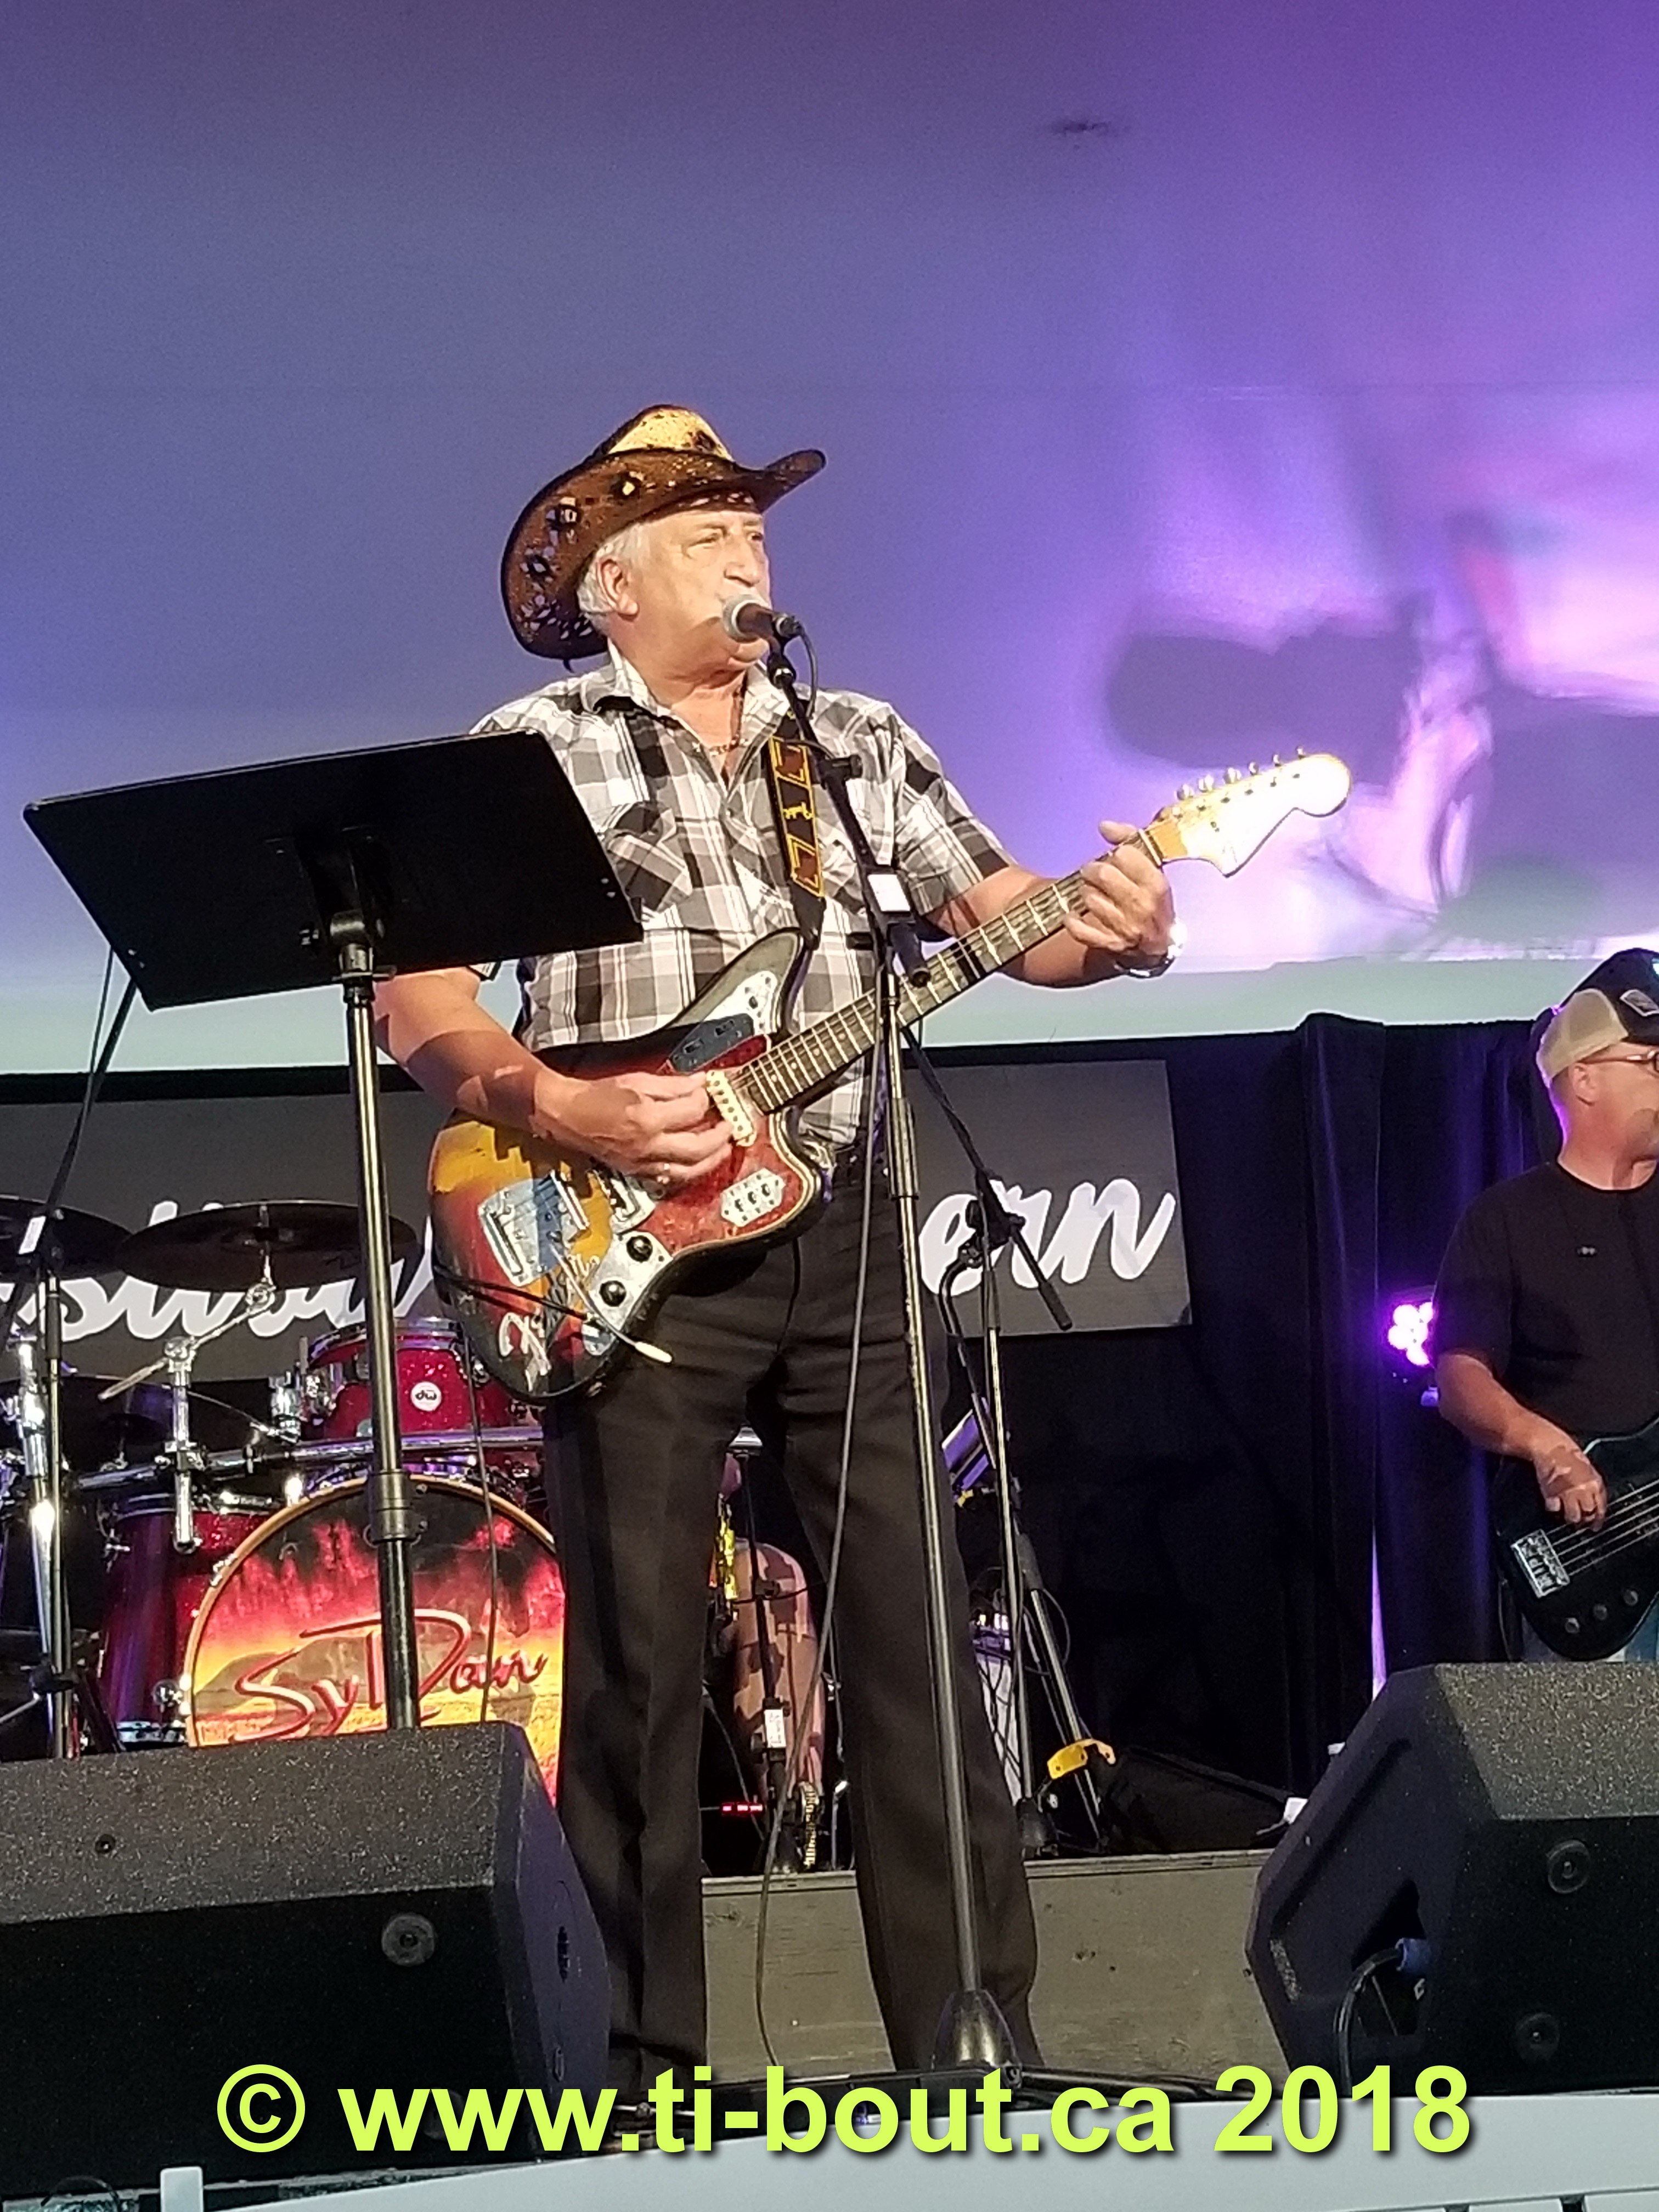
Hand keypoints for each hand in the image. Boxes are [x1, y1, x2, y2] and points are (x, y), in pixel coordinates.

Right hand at [535, 1067, 733, 1193]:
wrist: (566, 1114)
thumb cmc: (595, 1096)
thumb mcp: (636, 1080)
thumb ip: (673, 1084)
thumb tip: (700, 1084)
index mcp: (646, 1117)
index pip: (692, 1111)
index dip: (706, 1100)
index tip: (711, 1092)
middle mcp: (646, 1144)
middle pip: (697, 1147)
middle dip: (720, 1136)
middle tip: (731, 1126)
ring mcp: (642, 1162)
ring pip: (688, 1170)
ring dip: (712, 1160)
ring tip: (724, 1148)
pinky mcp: (637, 1171)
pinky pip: (671, 1177)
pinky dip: (689, 1170)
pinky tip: (698, 1162)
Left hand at [1064, 820, 1175, 965]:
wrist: (1156, 946)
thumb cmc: (1151, 901)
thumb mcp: (1151, 869)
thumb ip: (1130, 840)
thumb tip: (1104, 826)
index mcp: (1156, 884)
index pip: (1124, 854)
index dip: (1116, 854)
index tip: (1115, 860)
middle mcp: (1143, 906)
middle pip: (1103, 874)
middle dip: (1094, 871)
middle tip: (1094, 874)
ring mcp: (1126, 928)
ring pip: (1089, 898)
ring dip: (1086, 894)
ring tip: (1094, 895)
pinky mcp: (1109, 945)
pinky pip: (1079, 928)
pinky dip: (1072, 921)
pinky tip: (1075, 915)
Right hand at [1528, 1424, 1606, 1526]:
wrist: (1550, 1447)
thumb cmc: (1568, 1455)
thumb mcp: (1589, 1470)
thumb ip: (1593, 1487)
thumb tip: (1595, 1501)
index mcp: (1595, 1484)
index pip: (1601, 1508)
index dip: (1598, 1520)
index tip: (1595, 1525)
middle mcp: (1583, 1490)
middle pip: (1588, 1514)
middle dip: (1585, 1520)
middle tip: (1580, 1521)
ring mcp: (1567, 1493)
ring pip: (1574, 1516)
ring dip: (1571, 1518)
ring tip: (1567, 1515)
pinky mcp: (1551, 1493)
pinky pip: (1554, 1508)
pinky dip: (1553, 1508)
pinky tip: (1554, 1504)